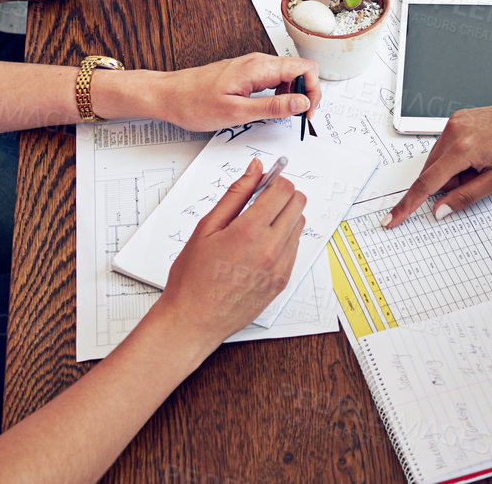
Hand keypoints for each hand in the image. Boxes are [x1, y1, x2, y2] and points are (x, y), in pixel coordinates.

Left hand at [143, 53, 322, 131]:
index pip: (305, 68)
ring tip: (284, 115)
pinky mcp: (245, 72)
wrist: (168, 95)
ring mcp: (251, 65)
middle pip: (299, 69)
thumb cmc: (194, 103)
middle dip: (306, 93)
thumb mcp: (237, 112)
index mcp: (258, 67)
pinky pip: (272, 78)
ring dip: (293, 94)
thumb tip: (303, 102)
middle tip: (298, 117)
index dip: (313, 91)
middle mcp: (258, 61)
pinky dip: (279, 93)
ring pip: (287, 74)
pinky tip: (269, 108)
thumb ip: (273, 107)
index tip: (307, 113)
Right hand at [152, 158, 308, 347]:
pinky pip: (294, 248)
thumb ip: (235, 194)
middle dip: (282, 195)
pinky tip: (258, 246)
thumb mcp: (207, 228)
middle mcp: (271, 249)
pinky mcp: (282, 281)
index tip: (265, 182)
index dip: (275, 180)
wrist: (194, 320)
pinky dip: (283, 239)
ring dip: (284, 217)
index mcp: (250, 232)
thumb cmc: (193, 278)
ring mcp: (280, 267)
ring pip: (299, 225)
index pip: (284, 190)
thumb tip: (254, 171)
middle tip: (261, 201)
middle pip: (298, 204)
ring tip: (256, 227)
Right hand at [381, 91, 491, 227]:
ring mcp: (455, 122)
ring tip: (484, 164)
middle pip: (432, 172)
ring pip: (439, 160)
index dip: (408, 205)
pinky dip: (457, 158)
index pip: (427, 183)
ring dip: (454, 171)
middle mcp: (454, 130)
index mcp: (463, 147)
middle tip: (480, 179)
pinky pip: (446, 147)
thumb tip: (440, 210)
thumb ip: (465, 197)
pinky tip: (480, 155)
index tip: (392, 219)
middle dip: (449, 184)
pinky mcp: (458, 118)